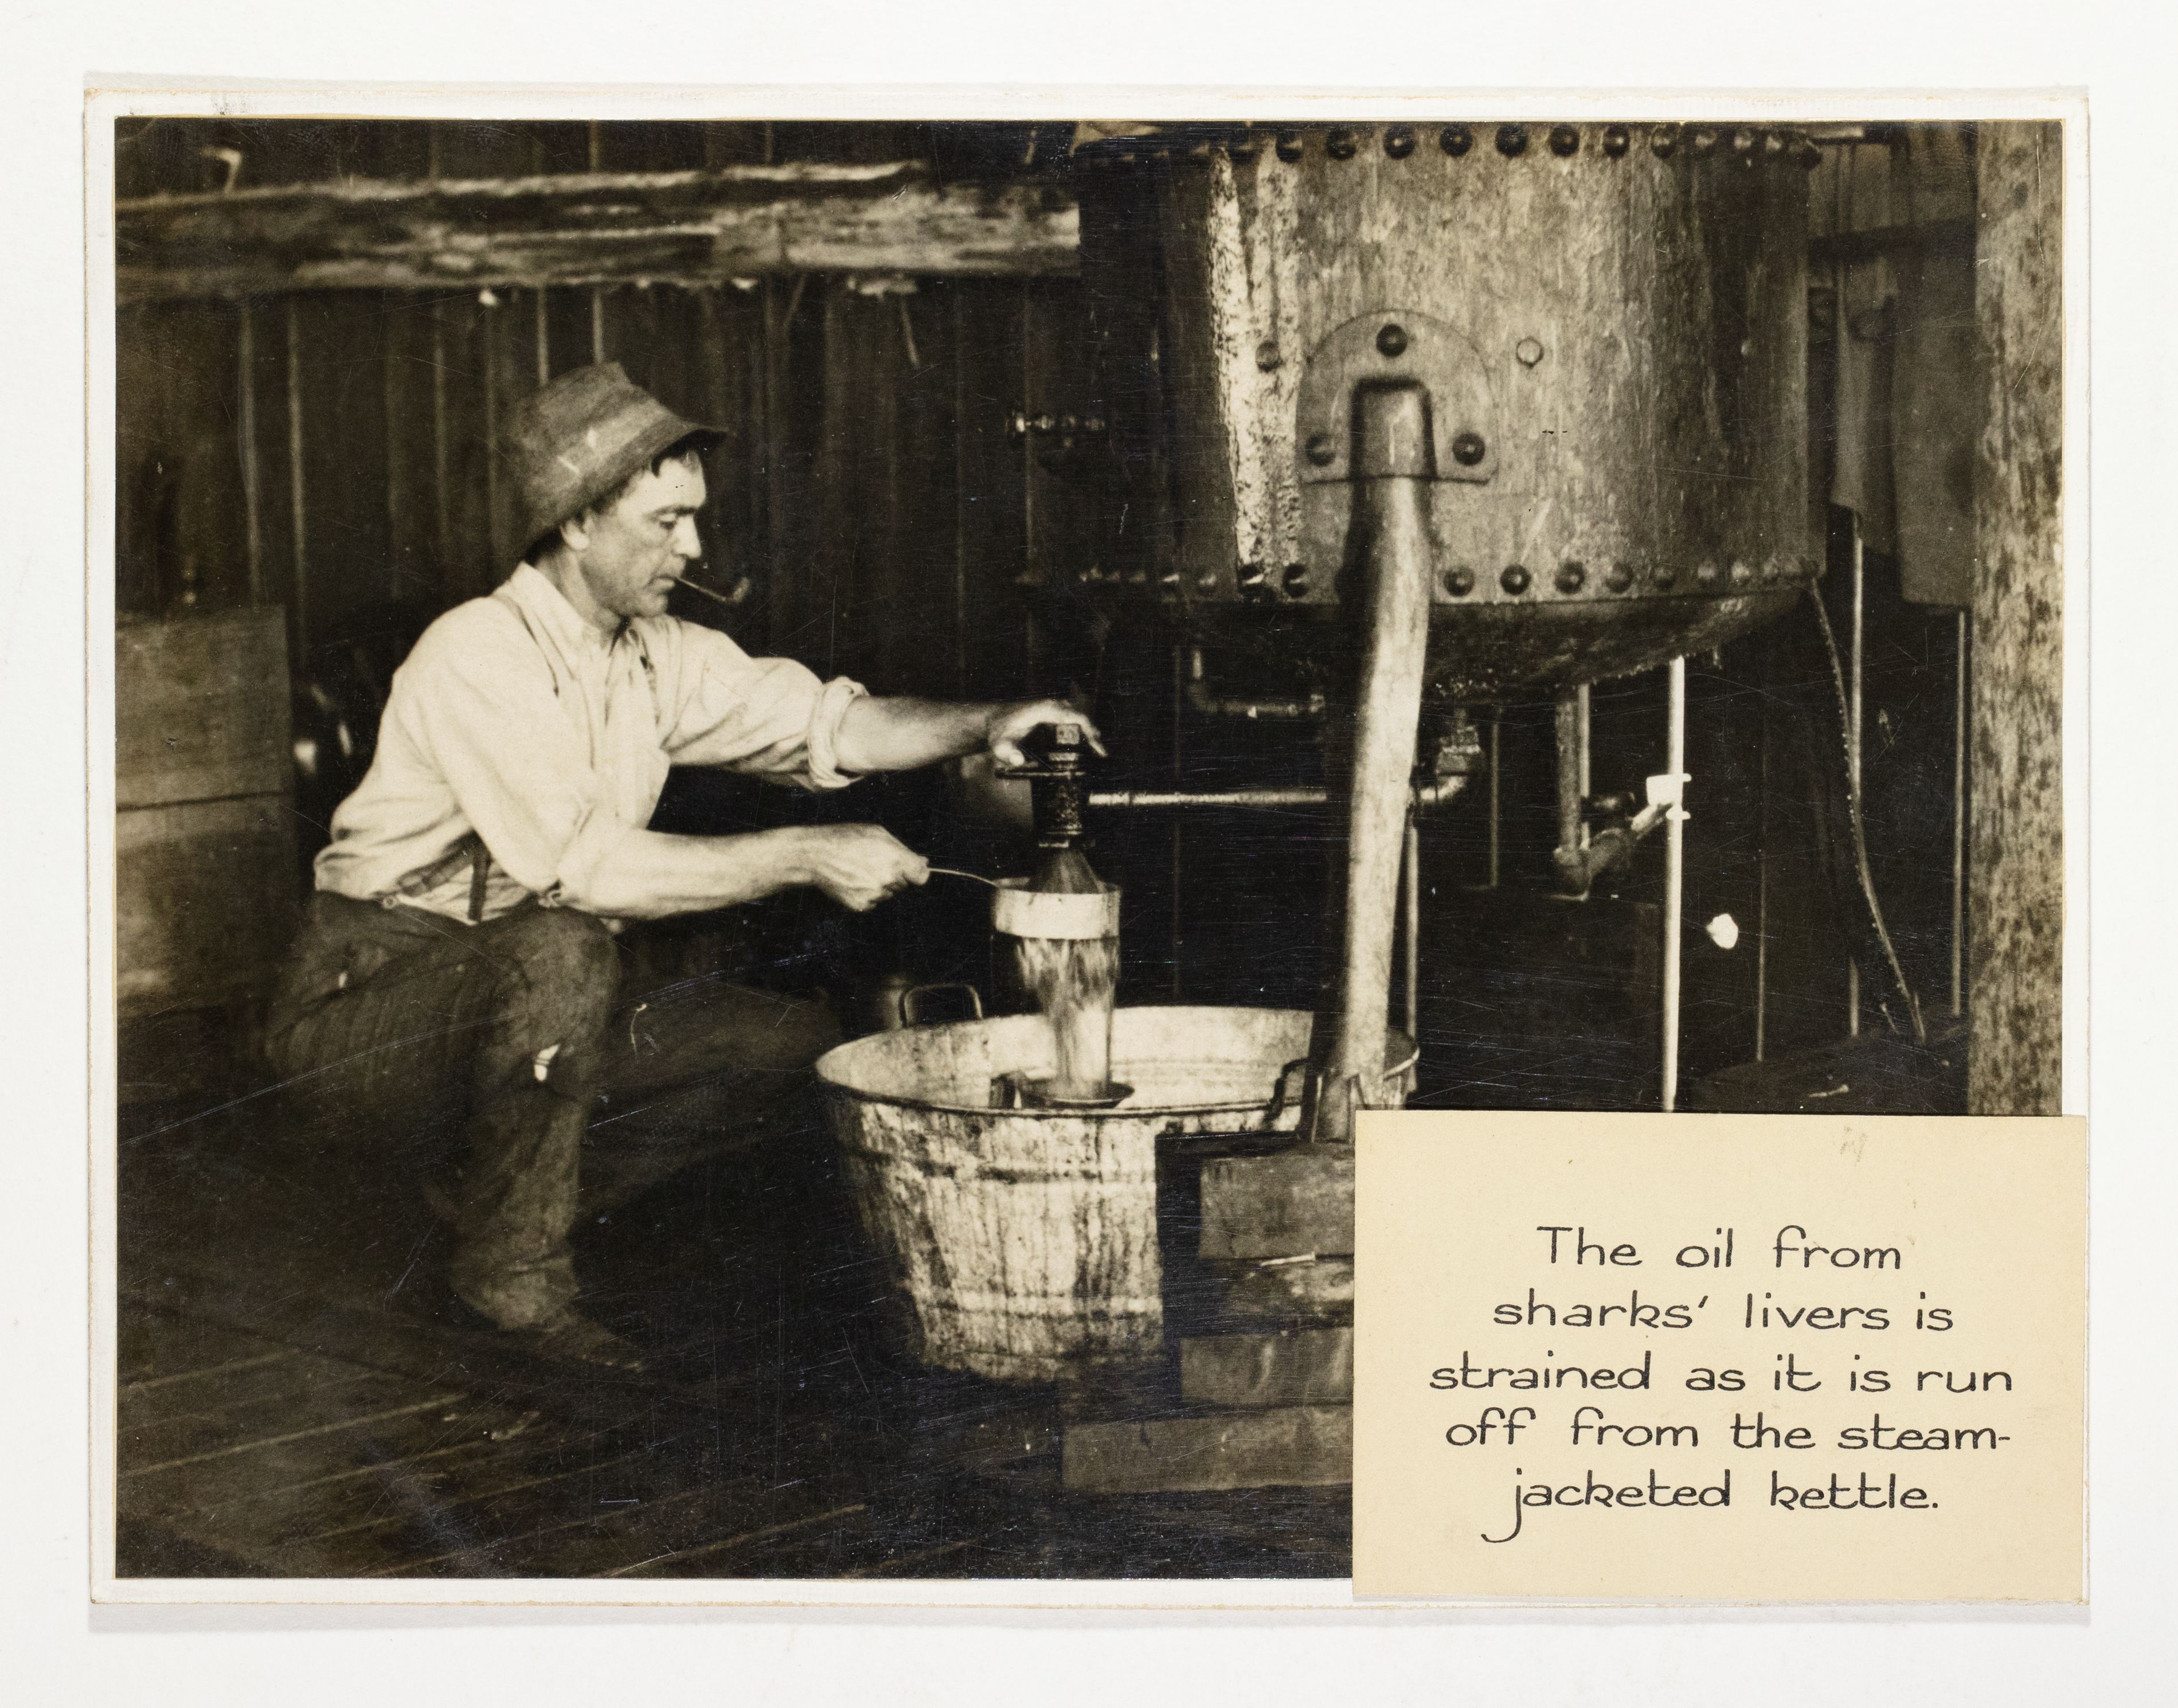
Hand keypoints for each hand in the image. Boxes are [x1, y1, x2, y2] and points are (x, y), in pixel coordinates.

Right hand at [798, 824, 929, 912]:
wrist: (816, 855)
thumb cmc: (846, 839)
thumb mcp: (877, 833)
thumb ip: (903, 849)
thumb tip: (924, 862)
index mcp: (896, 859)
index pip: (922, 877)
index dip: (917, 874)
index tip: (912, 872)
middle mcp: (889, 879)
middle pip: (903, 885)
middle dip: (894, 876)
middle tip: (873, 864)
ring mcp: (875, 894)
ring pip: (887, 894)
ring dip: (880, 886)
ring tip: (860, 871)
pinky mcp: (862, 905)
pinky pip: (873, 903)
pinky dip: (866, 895)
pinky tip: (853, 881)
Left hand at [986, 700, 1106, 769]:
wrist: (993, 719)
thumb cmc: (998, 731)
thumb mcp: (999, 744)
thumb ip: (1007, 753)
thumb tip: (1018, 760)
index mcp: (1045, 709)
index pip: (1076, 717)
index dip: (1091, 732)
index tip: (1099, 750)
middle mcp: (1053, 705)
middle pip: (1082, 716)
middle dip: (1094, 735)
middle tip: (1101, 756)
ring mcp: (1054, 706)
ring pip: (1080, 716)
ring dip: (1089, 732)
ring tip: (1097, 753)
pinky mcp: (1053, 712)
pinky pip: (1073, 718)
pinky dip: (1082, 730)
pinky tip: (1086, 746)